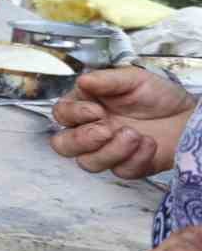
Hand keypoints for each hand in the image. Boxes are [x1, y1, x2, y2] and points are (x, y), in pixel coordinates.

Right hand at [50, 68, 195, 178]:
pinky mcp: (127, 167)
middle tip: (106, 130)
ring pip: (88, 163)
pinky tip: (150, 143)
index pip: (61, 114)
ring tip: (135, 135)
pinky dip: (136, 158)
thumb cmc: (159, 96)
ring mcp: (107, 151)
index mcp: (86, 107)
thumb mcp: (133, 79)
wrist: (189, 117)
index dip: (73, 115)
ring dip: (110, 151)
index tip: (96, 110)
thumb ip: (106, 80)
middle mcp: (91, 131)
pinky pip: (121, 171)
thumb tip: (82, 80)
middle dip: (82, 140)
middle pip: (63, 145)